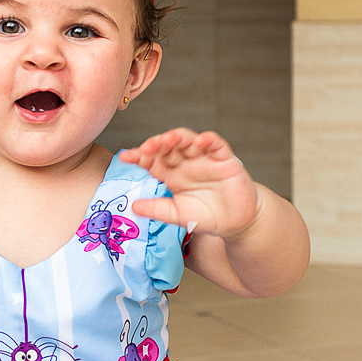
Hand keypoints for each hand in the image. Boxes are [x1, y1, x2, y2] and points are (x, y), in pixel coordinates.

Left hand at [120, 129, 259, 239]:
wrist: (236, 223)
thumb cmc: (206, 216)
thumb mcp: (177, 215)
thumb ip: (157, 209)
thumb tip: (133, 206)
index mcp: (171, 174)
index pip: (152, 160)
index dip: (139, 157)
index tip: (125, 157)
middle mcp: (185, 163)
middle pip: (168, 147)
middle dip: (156, 144)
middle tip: (147, 147)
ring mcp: (204, 159)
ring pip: (188, 141)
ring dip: (178, 137)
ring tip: (168, 139)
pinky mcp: (224, 159)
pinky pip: (216, 144)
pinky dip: (208, 140)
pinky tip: (200, 141)